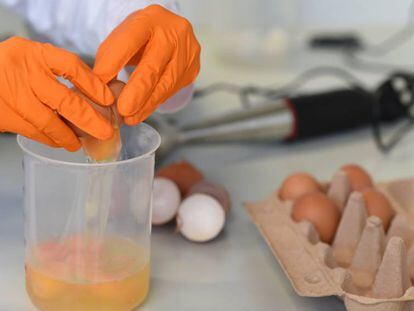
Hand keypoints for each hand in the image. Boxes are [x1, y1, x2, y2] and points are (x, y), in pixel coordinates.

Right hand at [0, 37, 113, 150]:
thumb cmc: (6, 68)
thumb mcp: (28, 57)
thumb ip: (54, 70)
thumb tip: (91, 94)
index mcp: (35, 54)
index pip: (71, 66)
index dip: (93, 84)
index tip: (108, 99)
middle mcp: (24, 73)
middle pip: (65, 101)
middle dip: (90, 120)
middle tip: (105, 132)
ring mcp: (12, 96)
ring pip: (49, 122)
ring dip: (68, 136)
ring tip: (78, 143)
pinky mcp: (3, 115)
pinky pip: (33, 132)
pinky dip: (49, 139)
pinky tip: (59, 141)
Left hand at [93, 5, 200, 124]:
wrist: (168, 34)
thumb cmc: (140, 38)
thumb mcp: (121, 39)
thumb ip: (109, 59)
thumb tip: (101, 88)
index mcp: (150, 19)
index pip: (131, 40)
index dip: (115, 61)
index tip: (99, 81)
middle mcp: (174, 33)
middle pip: (153, 66)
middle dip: (136, 92)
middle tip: (123, 110)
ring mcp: (187, 52)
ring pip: (165, 84)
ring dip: (145, 104)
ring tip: (129, 118)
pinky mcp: (192, 70)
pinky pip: (171, 91)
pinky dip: (154, 104)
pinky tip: (141, 112)